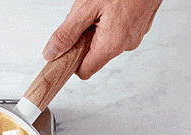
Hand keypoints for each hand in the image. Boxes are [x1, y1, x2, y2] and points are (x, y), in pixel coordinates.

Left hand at [43, 0, 162, 78]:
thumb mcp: (86, 8)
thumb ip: (67, 33)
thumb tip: (51, 53)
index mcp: (111, 45)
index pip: (84, 71)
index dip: (71, 63)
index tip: (63, 50)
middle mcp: (125, 45)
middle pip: (94, 56)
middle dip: (84, 40)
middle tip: (84, 17)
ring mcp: (134, 36)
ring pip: (105, 42)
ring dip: (97, 29)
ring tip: (99, 8)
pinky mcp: (139, 26)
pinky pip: (117, 32)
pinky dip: (109, 22)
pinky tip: (109, 7)